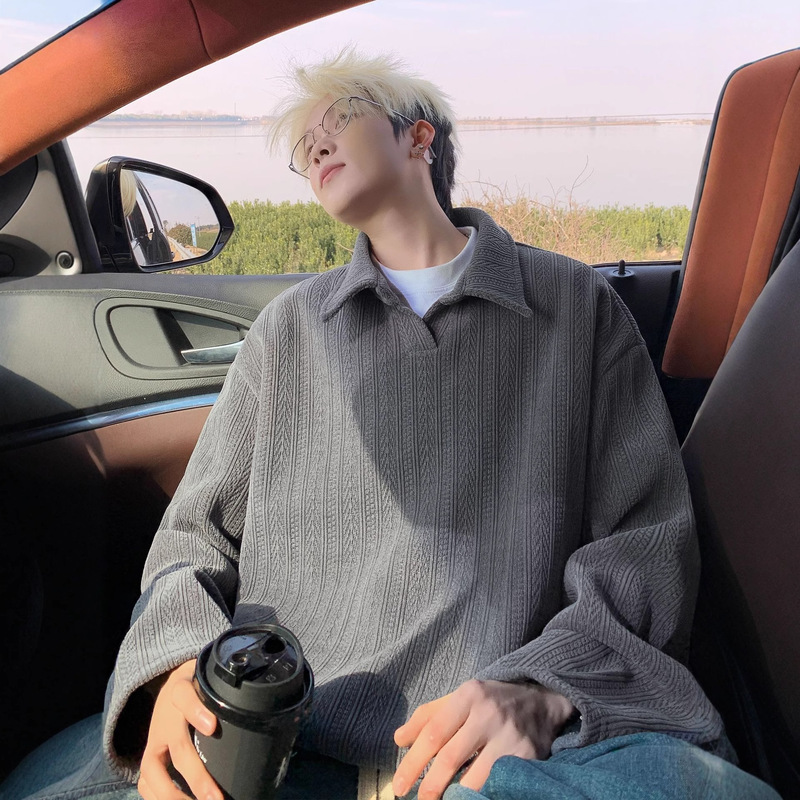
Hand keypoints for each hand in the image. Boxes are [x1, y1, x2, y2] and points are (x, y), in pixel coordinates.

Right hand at [138, 659, 222, 799]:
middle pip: (177, 746)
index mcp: (180, 691)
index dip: (195, 710)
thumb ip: (223, 688)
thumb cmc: (197, 686)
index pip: (183, 695)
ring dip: (172, 793)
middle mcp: (165, 717)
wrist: (170, 688)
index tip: (211, 727)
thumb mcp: (207, 678)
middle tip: (214, 797)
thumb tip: (254, 699)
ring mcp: (154, 739)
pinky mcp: (148, 756)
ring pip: (153, 768)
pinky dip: (156, 797)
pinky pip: (146, 780)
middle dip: (195, 774)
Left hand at [392, 679, 574, 799]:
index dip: (413, 763)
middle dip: (429, 786)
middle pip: (450, 758)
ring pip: (473, 778)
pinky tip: (469, 799)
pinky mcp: (527, 756)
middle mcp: (488, 713)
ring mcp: (509, 736)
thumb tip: (399, 740)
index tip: (398, 785)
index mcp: (468, 695)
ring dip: (454, 797)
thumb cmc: (491, 702)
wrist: (542, 701)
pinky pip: (496, 784)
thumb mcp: (460, 698)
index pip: (433, 732)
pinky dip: (479, 795)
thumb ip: (428, 716)